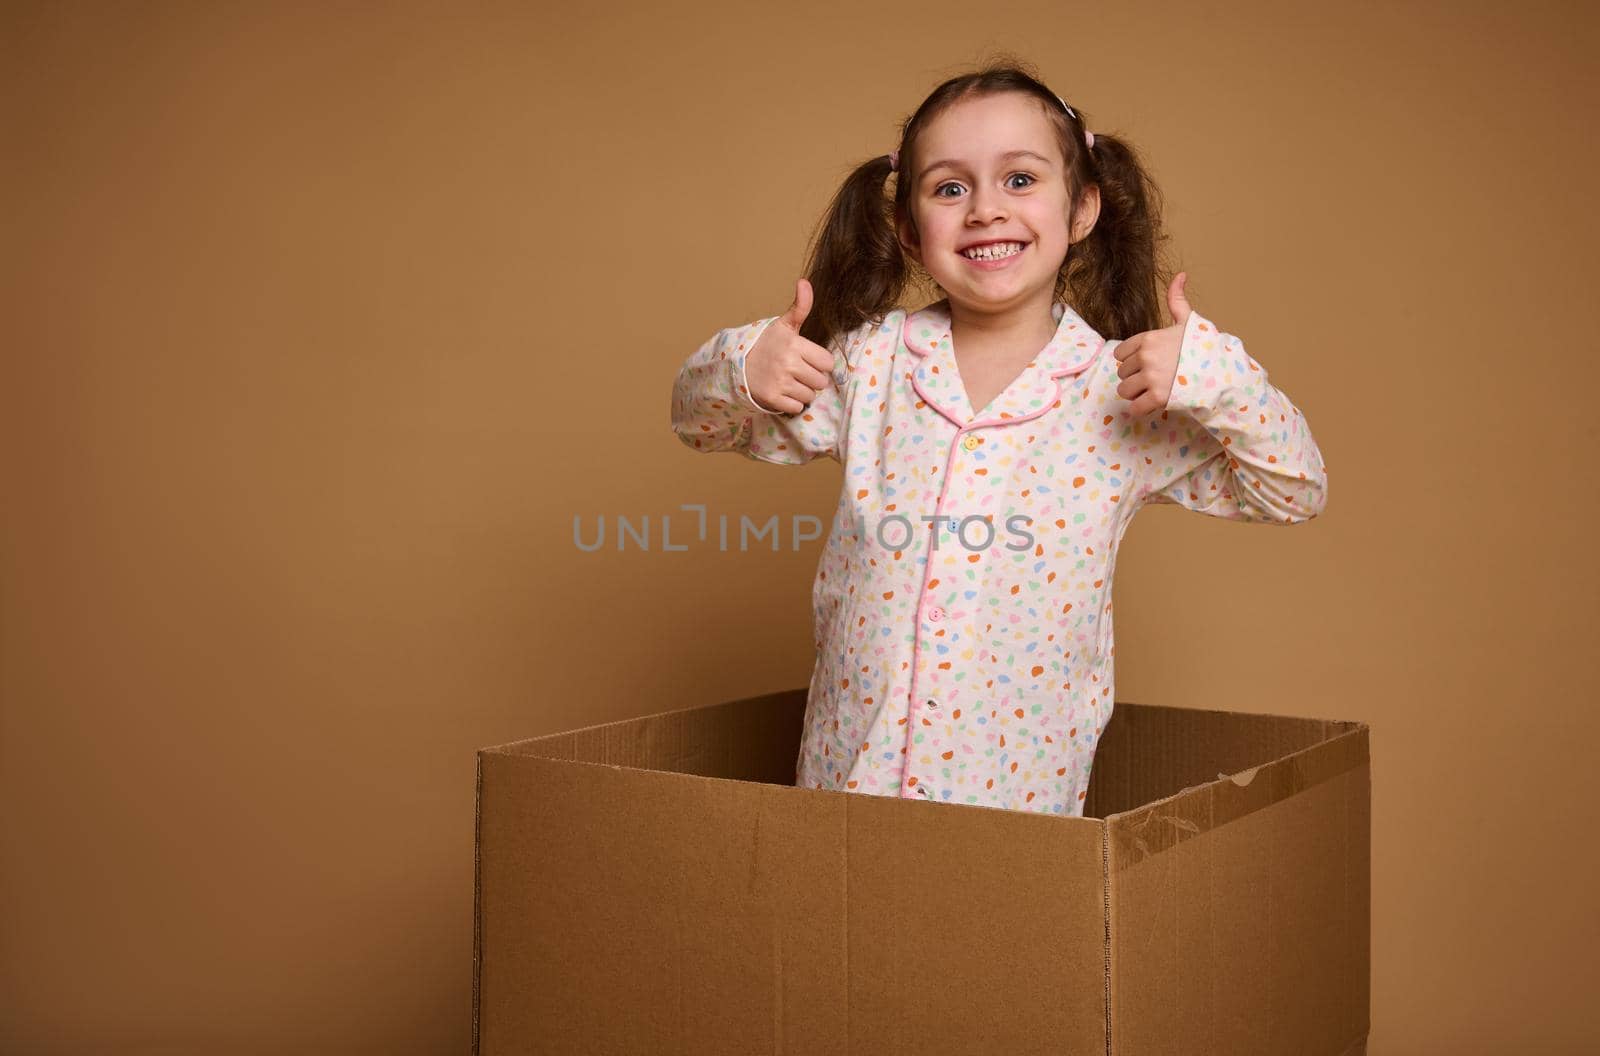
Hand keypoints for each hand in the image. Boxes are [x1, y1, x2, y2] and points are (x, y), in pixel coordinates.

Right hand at [745, 278, 835, 413]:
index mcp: (794, 344)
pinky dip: (792, 403)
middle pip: (821, 381)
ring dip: (803, 392)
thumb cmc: (767, 345)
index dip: (820, 363)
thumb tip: (804, 282)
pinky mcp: (772, 398)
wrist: (737, 364)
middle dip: (812, 379)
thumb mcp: (783, 325)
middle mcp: (787, 363)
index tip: (809, 360)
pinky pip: (797, 407)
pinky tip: (783, 392)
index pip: (827, 362)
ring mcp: (779, 382)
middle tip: (798, 372)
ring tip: (790, 382)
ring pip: (810, 395)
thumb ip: (800, 307)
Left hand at [1114, 272, 1193, 416]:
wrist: (1222, 372)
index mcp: (1148, 339)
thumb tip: (1180, 275)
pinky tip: (1154, 403)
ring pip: (1124, 391)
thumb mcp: (1189, 321)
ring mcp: (1151, 377)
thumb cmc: (1204, 347)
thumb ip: (1177, 300)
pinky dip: (1141, 409)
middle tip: (1155, 378)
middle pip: (1122, 373)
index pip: (1119, 354)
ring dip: (1136, 394)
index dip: (1132, 361)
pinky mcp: (1158, 398)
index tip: (1148, 363)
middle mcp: (1146, 357)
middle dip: (1135, 378)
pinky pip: (1134, 408)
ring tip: (1153, 391)